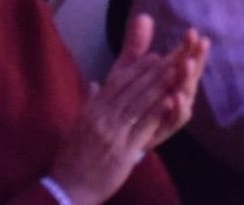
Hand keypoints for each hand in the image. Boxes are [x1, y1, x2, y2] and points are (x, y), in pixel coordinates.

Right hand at [49, 16, 208, 204]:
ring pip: (139, 104)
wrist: (67, 187)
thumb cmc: (71, 158)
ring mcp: (113, 133)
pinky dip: (157, 113)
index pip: (117, 82)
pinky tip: (170, 102)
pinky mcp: (123, 151)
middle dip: (153, 71)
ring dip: (159, 86)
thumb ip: (89, 103)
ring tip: (175, 72)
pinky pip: (143, 128)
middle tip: (172, 57)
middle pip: (131, 89)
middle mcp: (102, 117)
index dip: (137, 68)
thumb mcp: (77, 125)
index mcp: (92, 110)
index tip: (154, 56)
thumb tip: (94, 84)